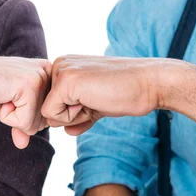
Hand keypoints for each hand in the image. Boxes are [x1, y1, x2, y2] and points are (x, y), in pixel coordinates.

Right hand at [0, 56, 51, 148]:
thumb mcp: (7, 108)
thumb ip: (22, 123)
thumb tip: (24, 144)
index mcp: (44, 71)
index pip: (47, 114)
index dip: (23, 116)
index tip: (6, 97)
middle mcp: (46, 70)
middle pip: (44, 121)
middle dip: (19, 118)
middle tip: (1, 96)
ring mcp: (38, 77)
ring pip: (36, 124)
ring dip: (12, 118)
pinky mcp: (29, 86)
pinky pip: (25, 123)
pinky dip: (7, 118)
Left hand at [41, 55, 175, 134]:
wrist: (148, 84)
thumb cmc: (125, 93)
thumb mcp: (95, 105)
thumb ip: (78, 116)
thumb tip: (67, 131)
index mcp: (65, 66)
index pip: (51, 103)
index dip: (72, 113)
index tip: (95, 100)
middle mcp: (59, 64)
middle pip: (47, 108)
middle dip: (72, 116)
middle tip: (97, 100)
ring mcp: (62, 71)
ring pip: (48, 113)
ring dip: (74, 117)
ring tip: (97, 99)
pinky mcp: (66, 81)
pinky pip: (52, 115)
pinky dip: (73, 118)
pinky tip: (94, 101)